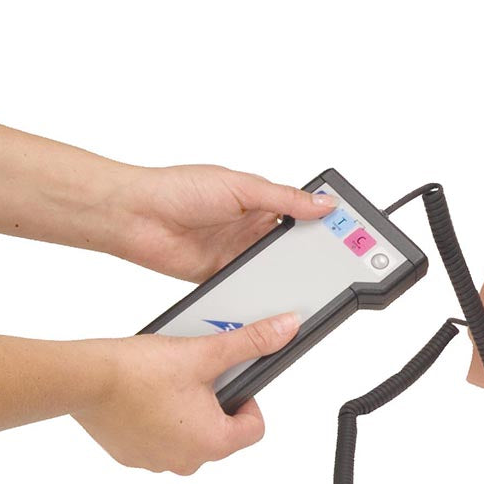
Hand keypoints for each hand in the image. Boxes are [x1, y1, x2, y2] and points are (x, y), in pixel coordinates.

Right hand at [73, 312, 299, 473]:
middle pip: (221, 433)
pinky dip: (157, 419)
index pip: (254, 427)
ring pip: (188, 435)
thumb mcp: (205, 352)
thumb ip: (251, 342)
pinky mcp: (128, 455)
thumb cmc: (139, 371)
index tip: (229, 379)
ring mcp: (154, 462)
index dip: (248, 399)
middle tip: (196, 375)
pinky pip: (157, 439)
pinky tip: (145, 394)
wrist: (82, 378)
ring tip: (167, 383)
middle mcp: (185, 461)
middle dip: (215, 403)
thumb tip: (286, 329)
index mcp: (212, 443)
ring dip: (186, 412)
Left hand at [113, 164, 335, 280]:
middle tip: (332, 265)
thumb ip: (284, 199)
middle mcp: (251, 226)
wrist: (134, 216)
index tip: (349, 236)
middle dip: (311, 254)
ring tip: (305, 282)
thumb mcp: (241, 187)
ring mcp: (237, 252)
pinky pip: (249, 287)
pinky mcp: (222, 275)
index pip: (302, 213)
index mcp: (260, 200)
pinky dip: (259, 292)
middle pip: (292, 245)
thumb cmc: (178, 188)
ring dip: (284, 273)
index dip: (324, 224)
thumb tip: (324, 202)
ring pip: (273, 268)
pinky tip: (273, 296)